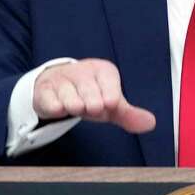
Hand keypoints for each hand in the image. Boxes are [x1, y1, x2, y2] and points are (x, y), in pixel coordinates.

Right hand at [33, 59, 155, 132]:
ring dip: (74, 106)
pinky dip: (56, 108)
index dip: (109, 99)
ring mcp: (61, 79)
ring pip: (70, 99)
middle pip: (90, 94)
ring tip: (75, 106)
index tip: (108, 103)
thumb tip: (150, 124)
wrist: (56, 86)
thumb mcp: (110, 104)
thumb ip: (129, 114)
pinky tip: (59, 108)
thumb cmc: (88, 95)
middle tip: (90, 107)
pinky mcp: (44, 89)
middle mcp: (81, 70)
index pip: (111, 88)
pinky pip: (51, 102)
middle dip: (91, 104)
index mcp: (102, 70)